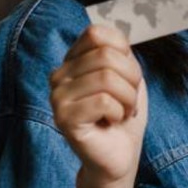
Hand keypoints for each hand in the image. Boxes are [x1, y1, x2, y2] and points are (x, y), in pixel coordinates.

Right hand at [49, 25, 146, 187]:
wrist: (121, 155)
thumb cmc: (123, 115)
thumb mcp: (128, 75)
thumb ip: (118, 51)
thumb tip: (111, 35)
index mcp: (73, 60)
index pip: (97, 33)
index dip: (124, 55)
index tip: (127, 78)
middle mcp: (59, 74)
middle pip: (106, 55)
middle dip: (131, 80)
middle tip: (128, 101)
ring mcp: (57, 96)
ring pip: (106, 77)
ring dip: (127, 98)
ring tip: (121, 112)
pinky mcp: (63, 118)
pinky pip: (103, 101)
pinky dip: (118, 112)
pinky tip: (111, 122)